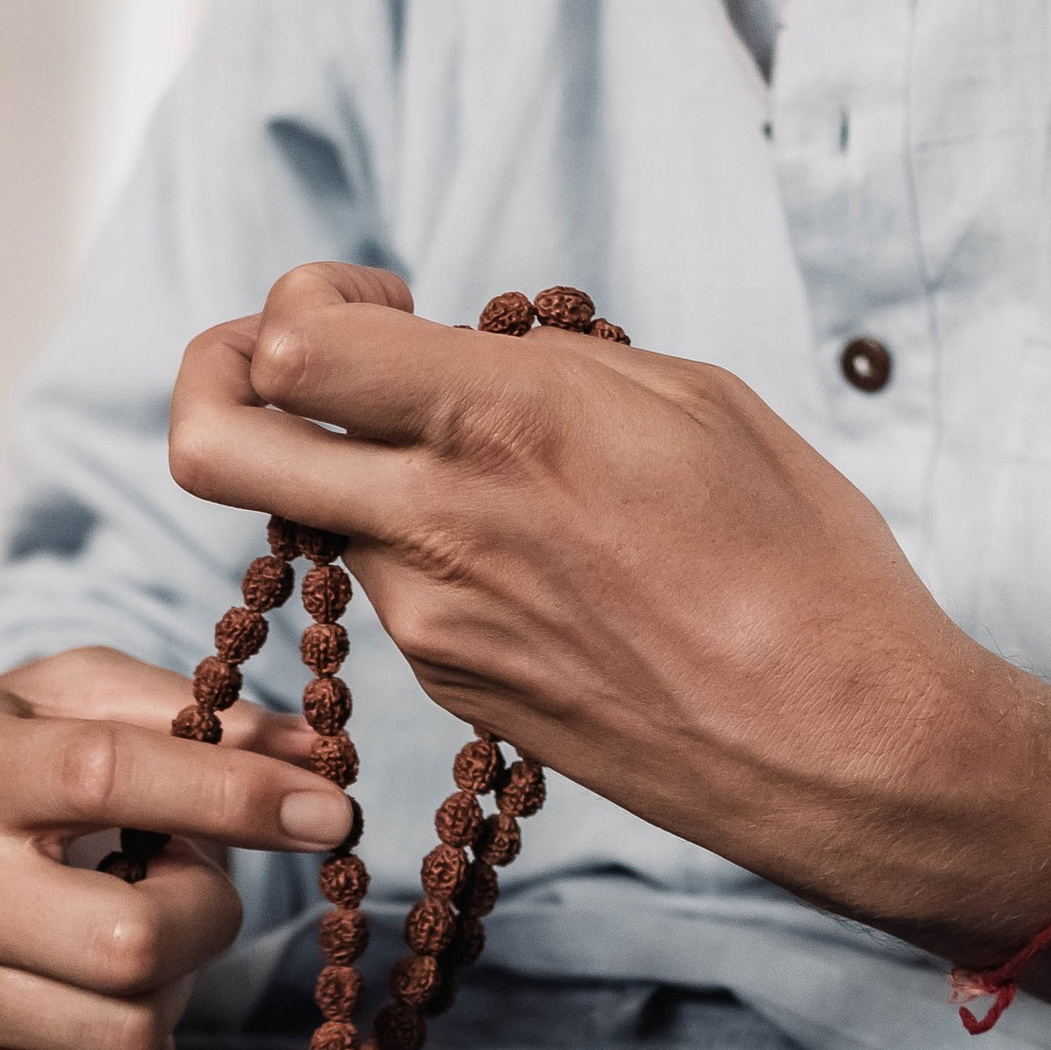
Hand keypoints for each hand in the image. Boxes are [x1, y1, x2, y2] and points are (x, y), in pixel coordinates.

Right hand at [0, 649, 351, 1049]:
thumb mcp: (62, 699)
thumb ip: (186, 711)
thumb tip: (313, 760)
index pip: (110, 776)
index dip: (236, 797)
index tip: (329, 813)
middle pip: (132, 941)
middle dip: (203, 913)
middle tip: (179, 881)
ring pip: (126, 1032)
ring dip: (172, 988)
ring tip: (131, 935)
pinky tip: (110, 1004)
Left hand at [166, 264, 1050, 947]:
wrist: (838, 746)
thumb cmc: (804, 560)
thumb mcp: (691, 399)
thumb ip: (543, 365)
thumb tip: (462, 356)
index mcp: (503, 422)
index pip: (293, 346)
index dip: (301, 302)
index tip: (376, 305)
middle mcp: (437, 523)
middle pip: (212, 445)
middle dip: (215, 378)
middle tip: (286, 364)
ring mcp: (429, 619)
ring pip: (315, 516)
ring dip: (357, 473)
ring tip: (487, 473)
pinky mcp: (451, 684)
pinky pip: (390, 589)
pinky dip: (425, 548)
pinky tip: (537, 555)